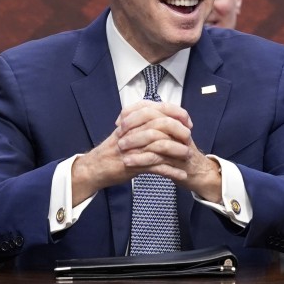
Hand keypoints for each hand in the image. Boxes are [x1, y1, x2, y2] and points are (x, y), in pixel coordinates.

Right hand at [71, 101, 220, 204]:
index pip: (157, 108)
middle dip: (179, 130)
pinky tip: (181, 174)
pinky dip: (171, 171)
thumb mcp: (127, 131)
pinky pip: (156, 167)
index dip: (175, 112)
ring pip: (160, 144)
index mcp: (131, 121)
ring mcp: (132, 148)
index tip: (187, 121)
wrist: (94, 168)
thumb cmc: (113, 151)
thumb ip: (143, 122)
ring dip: (177, 150)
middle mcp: (132, 131)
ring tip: (188, 155)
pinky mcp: (132, 165)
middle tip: (188, 138)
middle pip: (161, 124)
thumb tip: (166, 116)